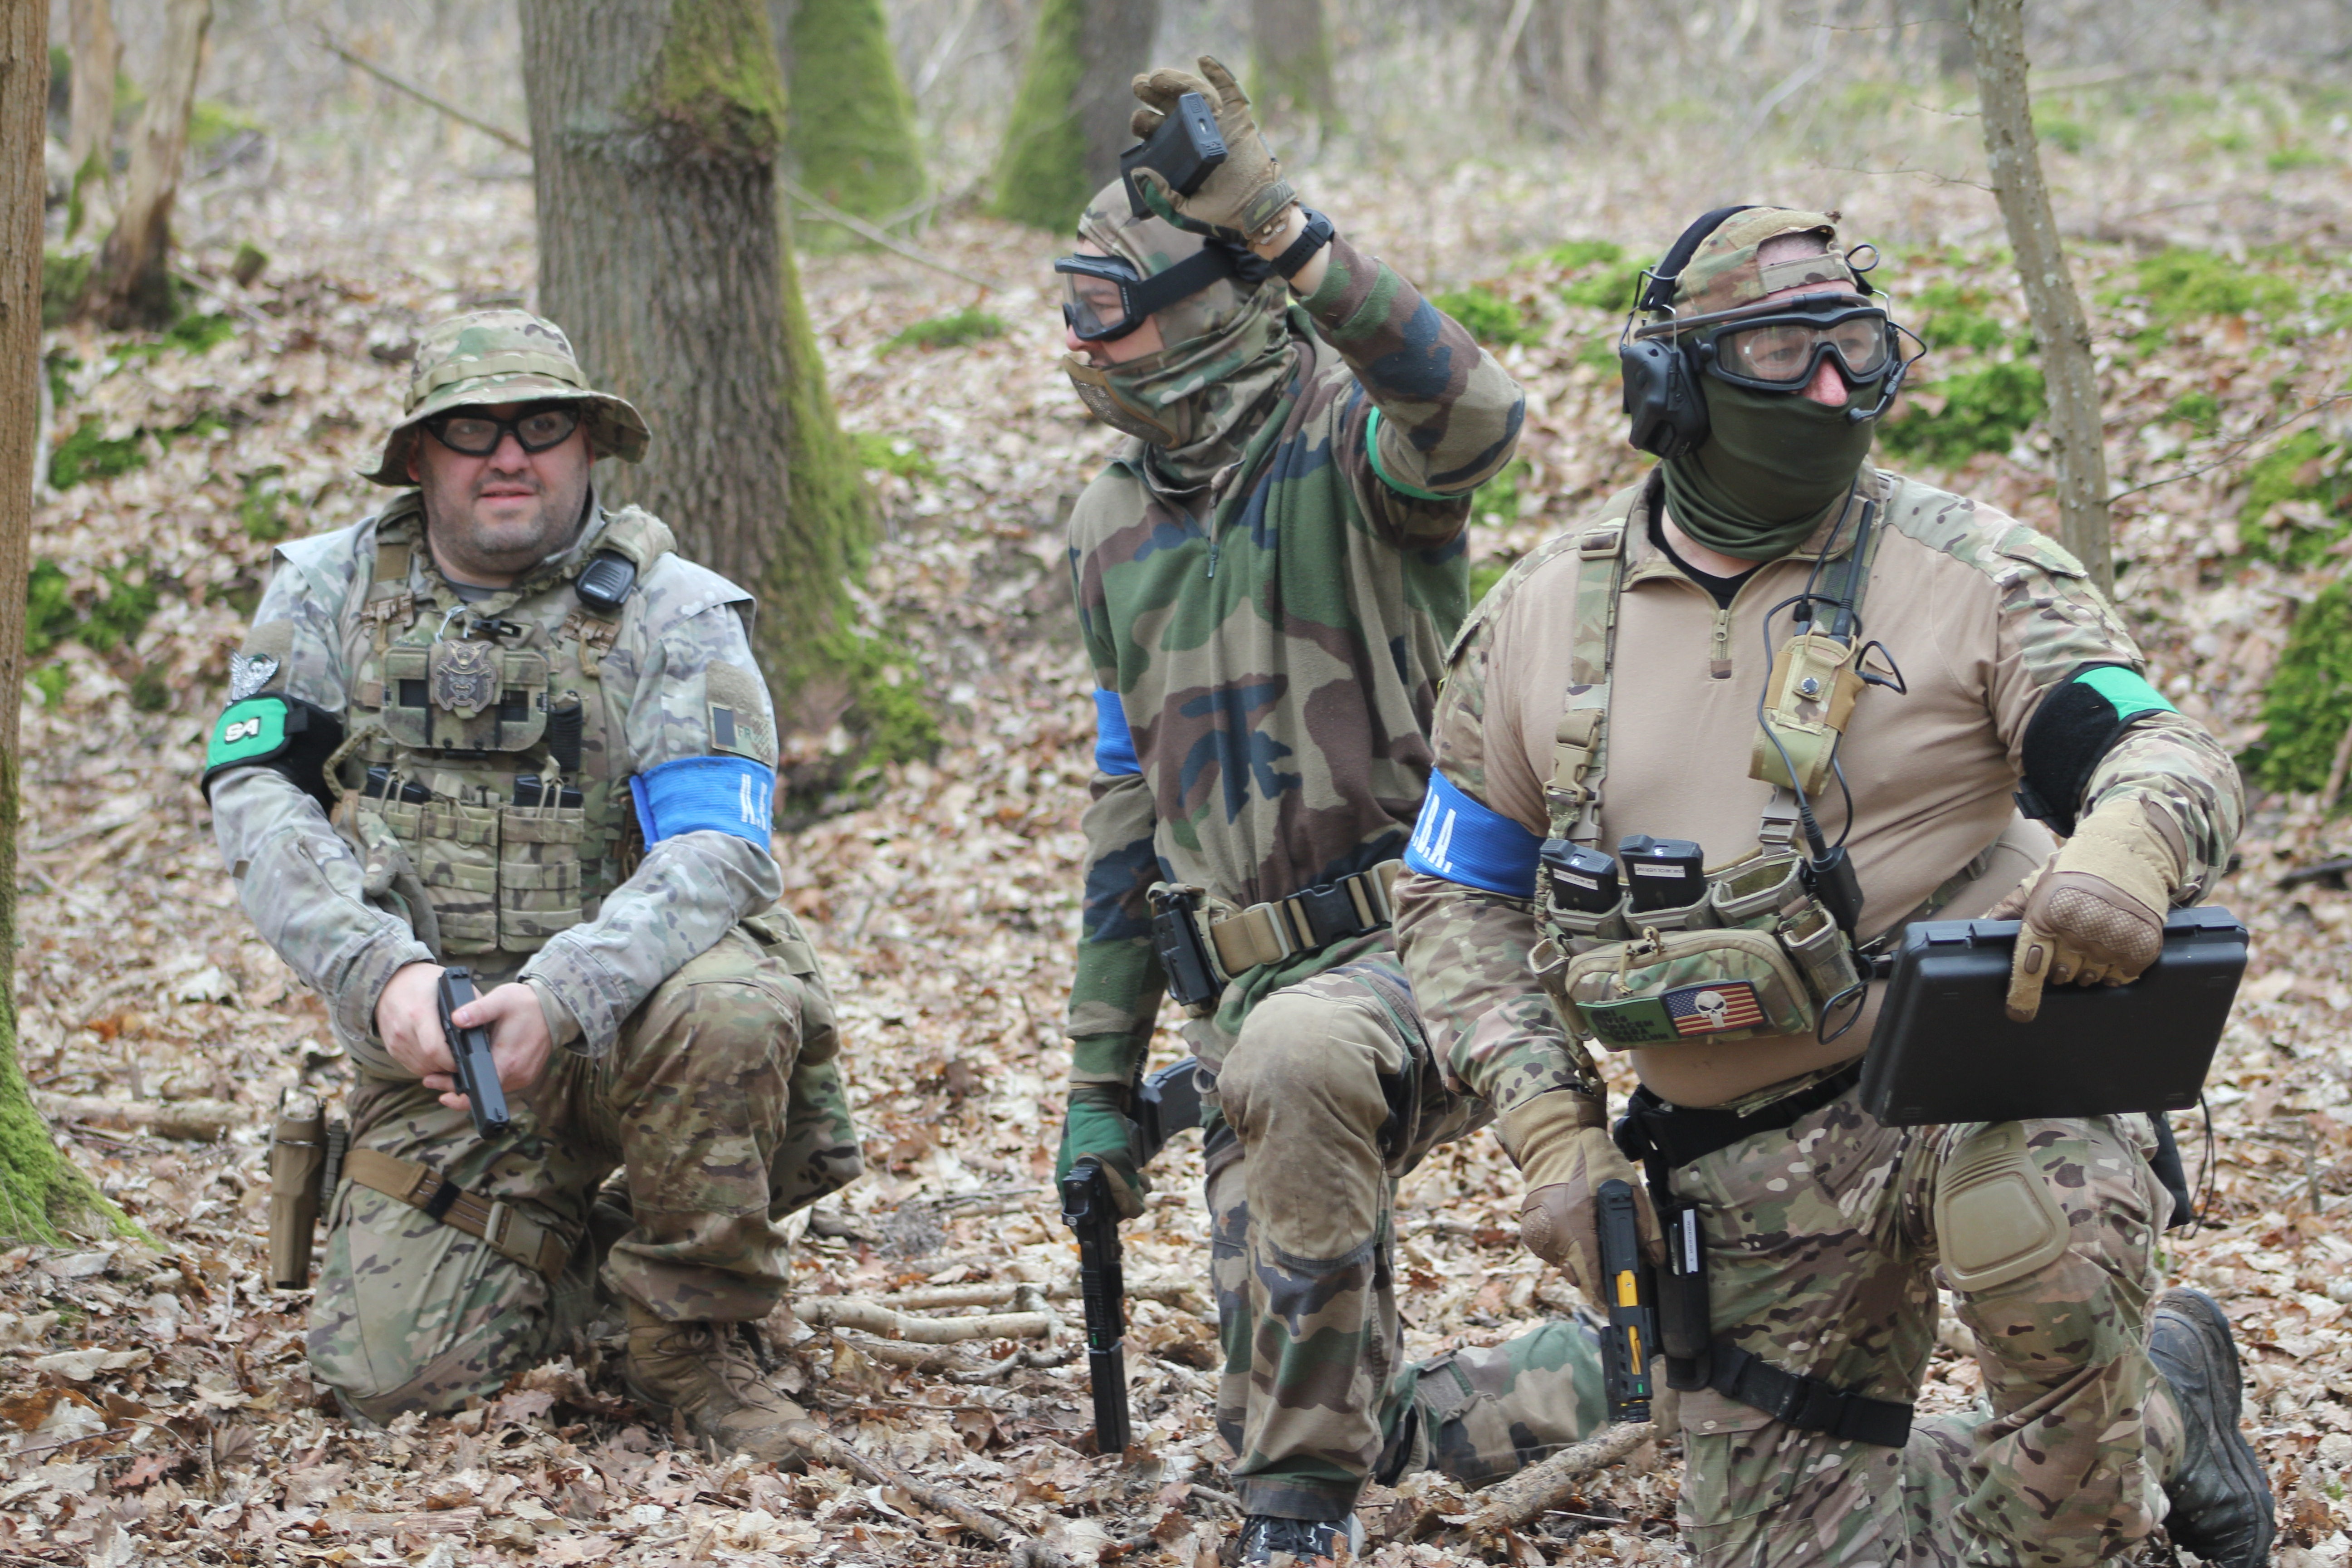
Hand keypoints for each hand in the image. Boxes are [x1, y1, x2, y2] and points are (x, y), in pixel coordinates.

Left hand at [375, 964, 553, 1111]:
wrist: (554, 1007)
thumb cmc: (526, 1003)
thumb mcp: (500, 1000)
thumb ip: (477, 1010)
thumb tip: (455, 1019)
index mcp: (508, 1060)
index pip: (478, 1086)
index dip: (454, 1089)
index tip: (435, 1082)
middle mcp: (517, 1074)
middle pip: (481, 1090)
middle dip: (455, 1086)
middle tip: (432, 1078)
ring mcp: (523, 1077)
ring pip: (490, 1089)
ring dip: (470, 1084)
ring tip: (448, 1074)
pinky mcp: (525, 1075)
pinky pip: (500, 1084)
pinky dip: (485, 1080)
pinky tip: (472, 1069)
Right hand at [1055, 1083, 1147, 1220]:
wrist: (1100, 1095)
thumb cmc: (1101, 1130)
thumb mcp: (1115, 1167)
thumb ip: (1125, 1193)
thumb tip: (1135, 1211)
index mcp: (1069, 1186)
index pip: (1086, 1219)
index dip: (1107, 1224)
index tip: (1124, 1226)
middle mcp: (1076, 1180)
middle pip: (1103, 1206)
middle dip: (1125, 1202)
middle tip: (1141, 1191)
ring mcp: (1088, 1167)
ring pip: (1113, 1190)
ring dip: (1132, 1189)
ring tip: (1145, 1181)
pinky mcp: (1101, 1156)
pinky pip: (1117, 1176)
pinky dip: (1130, 1177)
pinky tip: (1142, 1173)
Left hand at [1127, 56, 1296, 244]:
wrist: (1255, 211)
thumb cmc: (1218, 213)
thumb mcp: (1183, 211)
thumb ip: (1160, 197)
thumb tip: (1138, 172)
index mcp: (1177, 150)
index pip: (1155, 129)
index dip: (1143, 121)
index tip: (1139, 121)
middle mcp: (1194, 132)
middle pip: (1168, 104)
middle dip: (1152, 92)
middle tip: (1139, 84)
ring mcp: (1216, 122)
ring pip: (1193, 93)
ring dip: (1176, 80)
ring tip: (1160, 75)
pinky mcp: (1238, 118)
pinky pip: (1229, 90)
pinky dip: (1219, 73)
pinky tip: (1204, 61)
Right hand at [1496, 1089, 1661, 1304]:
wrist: (1553, 1141)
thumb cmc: (1594, 1160)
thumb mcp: (1630, 1185)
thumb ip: (1646, 1225)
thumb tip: (1656, 1259)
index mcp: (1575, 1224)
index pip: (1590, 1278)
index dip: (1606, 1299)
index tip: (1619, 1309)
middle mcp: (1551, 1234)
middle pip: (1578, 1276)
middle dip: (1598, 1275)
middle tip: (1613, 1258)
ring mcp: (1536, 1234)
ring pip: (1566, 1267)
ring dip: (1582, 1260)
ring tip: (1592, 1231)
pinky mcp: (1530, 1232)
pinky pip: (1554, 1254)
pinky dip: (1567, 1248)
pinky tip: (1575, 1226)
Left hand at [1998, 797, 2178, 1022]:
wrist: (2128, 851)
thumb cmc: (2075, 870)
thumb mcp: (2036, 885)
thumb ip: (2007, 910)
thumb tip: (1977, 927)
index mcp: (2047, 915)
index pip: (2029, 965)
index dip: (2023, 993)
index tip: (2019, 1012)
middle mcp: (2079, 930)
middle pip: (2059, 975)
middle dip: (2057, 967)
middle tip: (2065, 946)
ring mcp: (2112, 940)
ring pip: (2090, 978)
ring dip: (2086, 968)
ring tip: (2089, 942)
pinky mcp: (2141, 945)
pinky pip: (2120, 976)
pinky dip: (2114, 969)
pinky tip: (2111, 949)